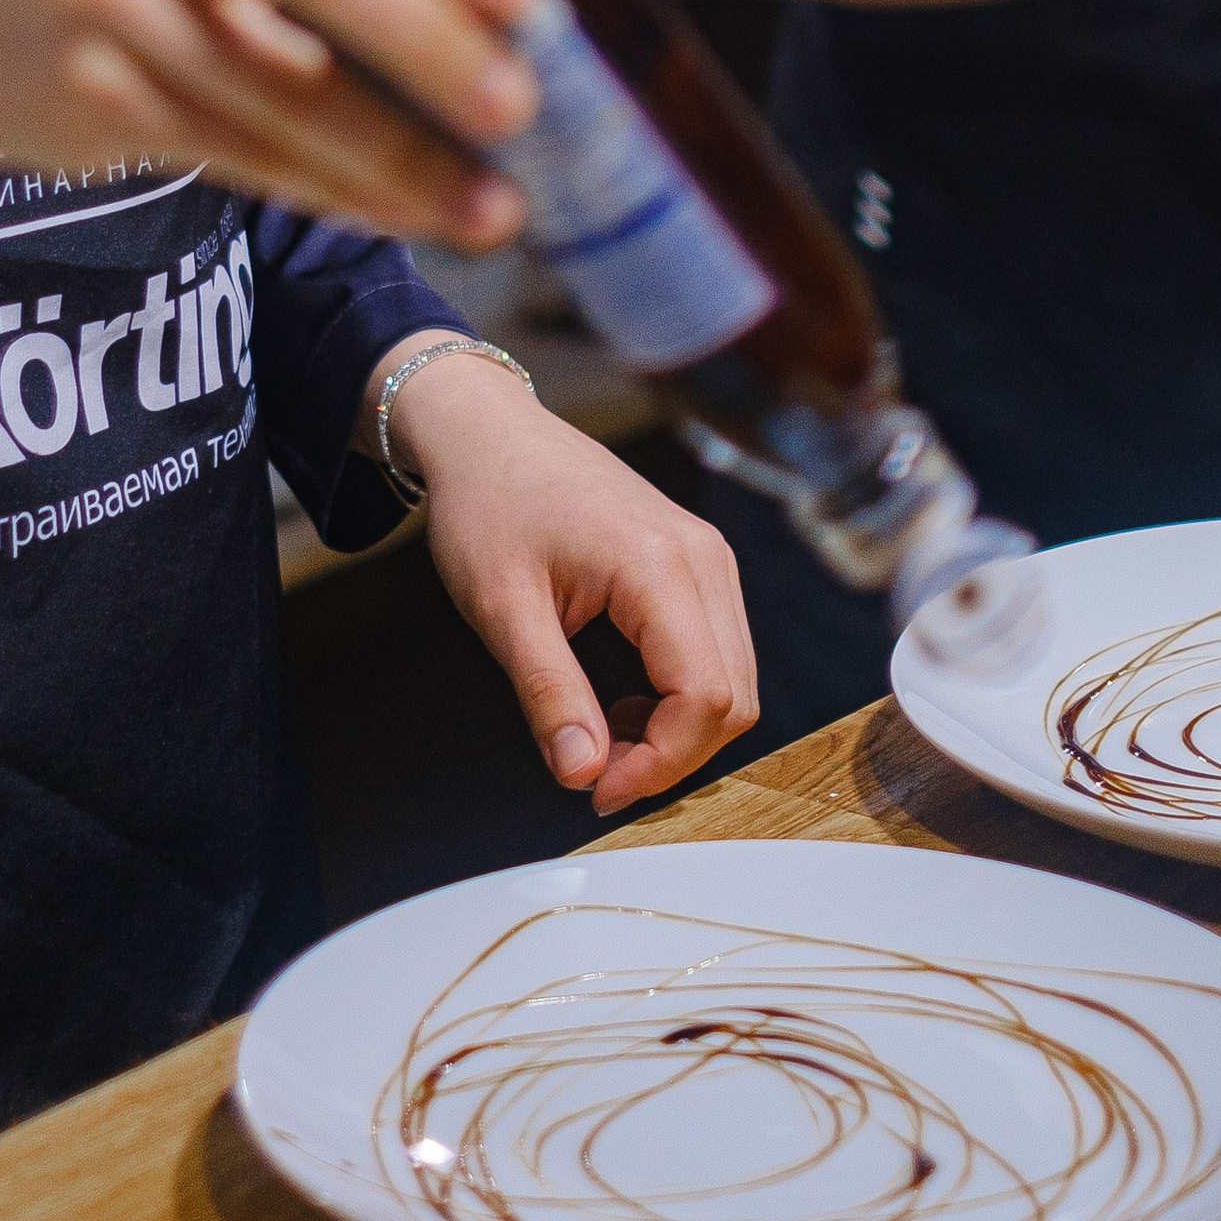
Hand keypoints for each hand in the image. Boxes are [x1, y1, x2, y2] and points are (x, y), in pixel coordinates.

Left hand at [380, 338, 758, 818]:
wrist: (486, 430)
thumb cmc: (487, 505)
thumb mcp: (501, 609)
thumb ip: (549, 695)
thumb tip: (583, 776)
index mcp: (658, 565)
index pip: (705, 698)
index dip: (660, 764)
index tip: (597, 790)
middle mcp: (702, 556)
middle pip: (733, 697)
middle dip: (672, 755)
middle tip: (595, 777)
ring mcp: (706, 554)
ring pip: (732, 678)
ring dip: (678, 728)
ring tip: (601, 737)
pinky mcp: (696, 559)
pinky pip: (716, 649)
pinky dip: (680, 694)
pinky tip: (621, 701)